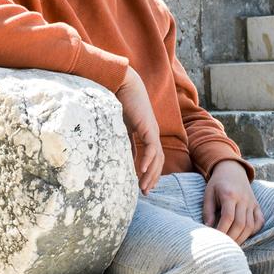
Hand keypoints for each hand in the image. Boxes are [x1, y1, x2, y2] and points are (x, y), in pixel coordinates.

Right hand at [115, 68, 163, 190]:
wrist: (120, 81)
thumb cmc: (117, 99)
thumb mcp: (119, 126)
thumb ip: (123, 140)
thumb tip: (120, 157)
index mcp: (145, 132)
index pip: (151, 156)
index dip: (147, 172)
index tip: (141, 186)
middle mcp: (151, 132)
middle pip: (157, 160)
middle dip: (152, 178)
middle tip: (145, 192)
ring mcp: (151, 130)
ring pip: (157, 157)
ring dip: (151, 174)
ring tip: (144, 187)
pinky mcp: (147, 126)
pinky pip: (150, 148)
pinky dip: (147, 160)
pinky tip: (140, 171)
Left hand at [202, 160, 263, 244]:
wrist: (233, 170)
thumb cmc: (218, 184)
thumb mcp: (208, 194)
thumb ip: (207, 211)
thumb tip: (207, 228)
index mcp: (229, 195)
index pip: (228, 217)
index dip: (222, 231)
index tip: (215, 240)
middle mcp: (243, 199)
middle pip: (240, 224)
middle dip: (232, 238)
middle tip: (224, 247)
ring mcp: (252, 203)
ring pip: (250, 225)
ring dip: (242, 238)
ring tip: (232, 245)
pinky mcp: (257, 206)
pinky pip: (259, 221)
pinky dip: (254, 231)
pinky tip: (244, 236)